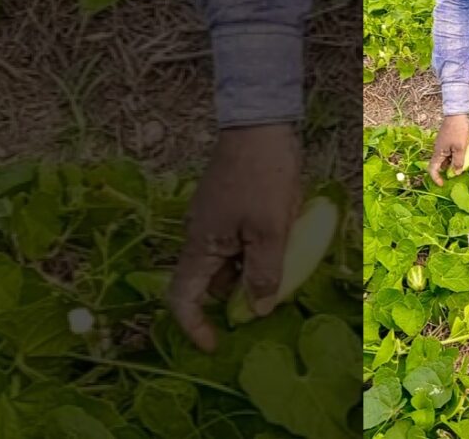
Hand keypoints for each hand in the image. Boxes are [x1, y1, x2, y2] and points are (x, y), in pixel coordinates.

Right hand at [166, 124, 301, 351]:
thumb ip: (264, 272)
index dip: (194, 326)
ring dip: (254, 270)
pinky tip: (285, 237)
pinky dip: (259, 250)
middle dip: (239, 296)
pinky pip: (240, 241)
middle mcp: (199, 236)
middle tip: (275, 294)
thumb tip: (258, 310)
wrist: (261, 124)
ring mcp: (214, 220)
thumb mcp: (271, 229)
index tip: (216, 344)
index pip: (182, 298)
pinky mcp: (230, 207)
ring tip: (286, 258)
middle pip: (211, 283)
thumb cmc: (263, 176)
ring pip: (229, 262)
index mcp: (200, 245)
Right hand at [428, 114, 468, 185]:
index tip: (443, 184)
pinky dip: (456, 155)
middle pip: (441, 165)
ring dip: (454, 162)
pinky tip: (465, 152)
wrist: (457, 114)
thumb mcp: (460, 148)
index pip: (432, 170)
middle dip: (449, 170)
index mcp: (438, 153)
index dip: (436, 178)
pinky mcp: (448, 141)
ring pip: (447, 159)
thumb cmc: (458, 131)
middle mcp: (438, 150)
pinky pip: (450, 152)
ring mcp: (443, 145)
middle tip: (460, 171)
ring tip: (465, 160)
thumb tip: (456, 173)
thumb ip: (458, 162)